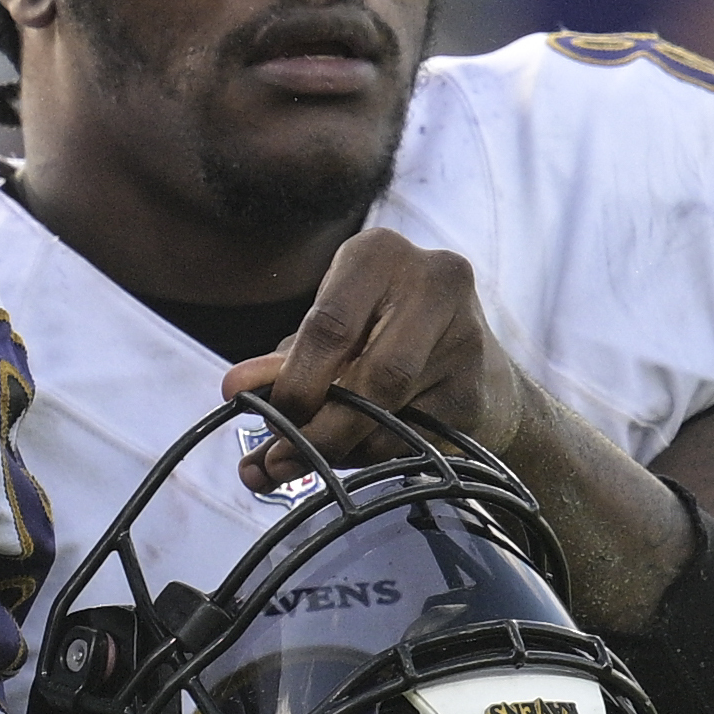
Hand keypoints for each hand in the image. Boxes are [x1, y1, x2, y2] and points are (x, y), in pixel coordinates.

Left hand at [223, 228, 543, 487]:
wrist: (474, 371)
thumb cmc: (381, 342)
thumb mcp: (330, 339)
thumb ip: (284, 364)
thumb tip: (234, 391)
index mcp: (378, 253)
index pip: (329, 325)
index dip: (294, 383)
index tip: (267, 420)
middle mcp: (433, 280)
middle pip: (368, 374)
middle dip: (318, 427)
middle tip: (279, 459)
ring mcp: (467, 335)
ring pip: (393, 412)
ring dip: (344, 447)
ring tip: (315, 460)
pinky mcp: (478, 389)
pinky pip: (416, 438)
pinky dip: (377, 455)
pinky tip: (362, 455)